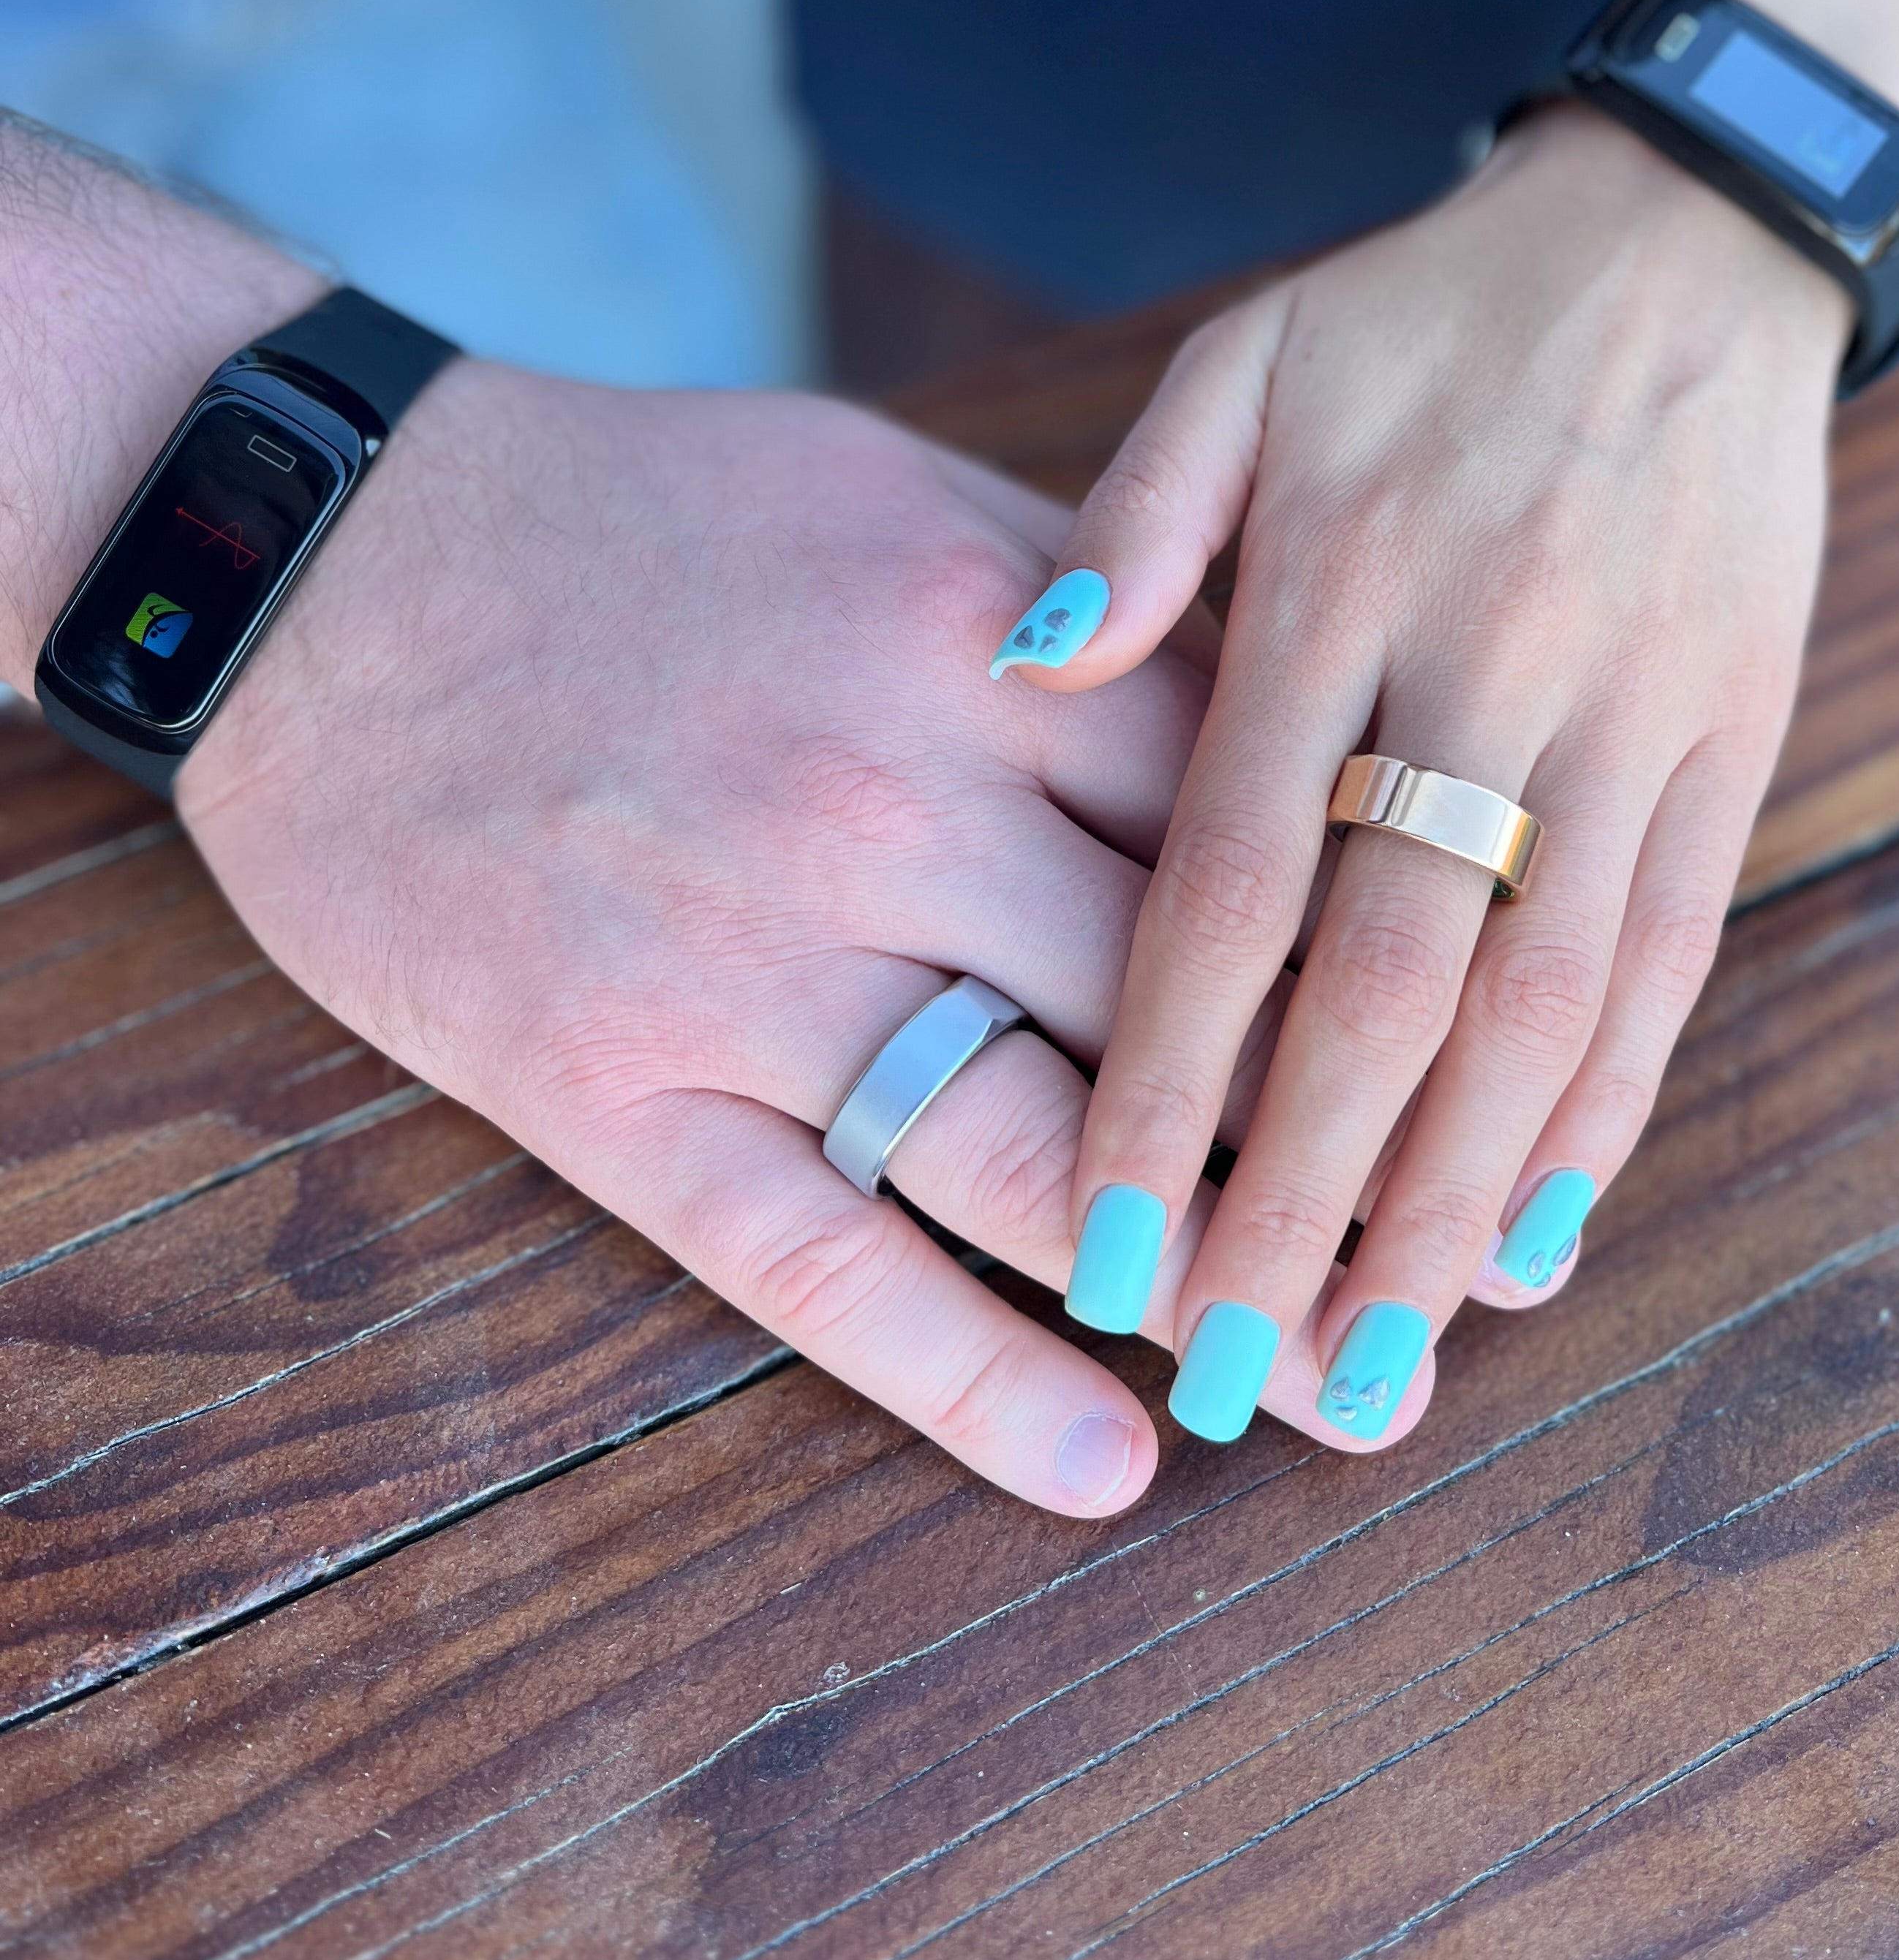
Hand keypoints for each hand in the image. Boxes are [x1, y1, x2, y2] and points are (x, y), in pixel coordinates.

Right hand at [174, 373, 1424, 1513]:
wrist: (329, 551)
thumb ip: (1095, 603)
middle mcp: (887, 805)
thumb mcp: (895, 495)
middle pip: (1185, 1009)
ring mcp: (741, 958)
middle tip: (1472, 1262)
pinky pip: (814, 1258)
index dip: (1398, 948)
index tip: (1507, 1043)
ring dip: (1207, 1290)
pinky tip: (1103, 1464)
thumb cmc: (643, 513)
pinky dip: (965, 1377)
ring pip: (1032, 1154)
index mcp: (985, 647)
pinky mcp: (604, 1083)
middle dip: (1349, 1144)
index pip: (1258, 826)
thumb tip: (1286, 704)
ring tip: (1347, 1397)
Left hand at [993, 105, 1848, 1442]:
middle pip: (1389, 984)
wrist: (1683, 237)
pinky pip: (1672, 949)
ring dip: (1460, 1194)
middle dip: (1307, 1197)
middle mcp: (1486, 666)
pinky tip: (1541, 1227)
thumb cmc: (1425, 314)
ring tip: (1384, 1359)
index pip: (1235, 886)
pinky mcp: (1732, 734)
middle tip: (1236, 1373)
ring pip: (1546, 998)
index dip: (1166, 1083)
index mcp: (1339, 582)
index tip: (1106, 1250)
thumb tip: (1023, 673)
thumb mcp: (1249, 358)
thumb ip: (1131, 520)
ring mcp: (1628, 710)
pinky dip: (1611, 1100)